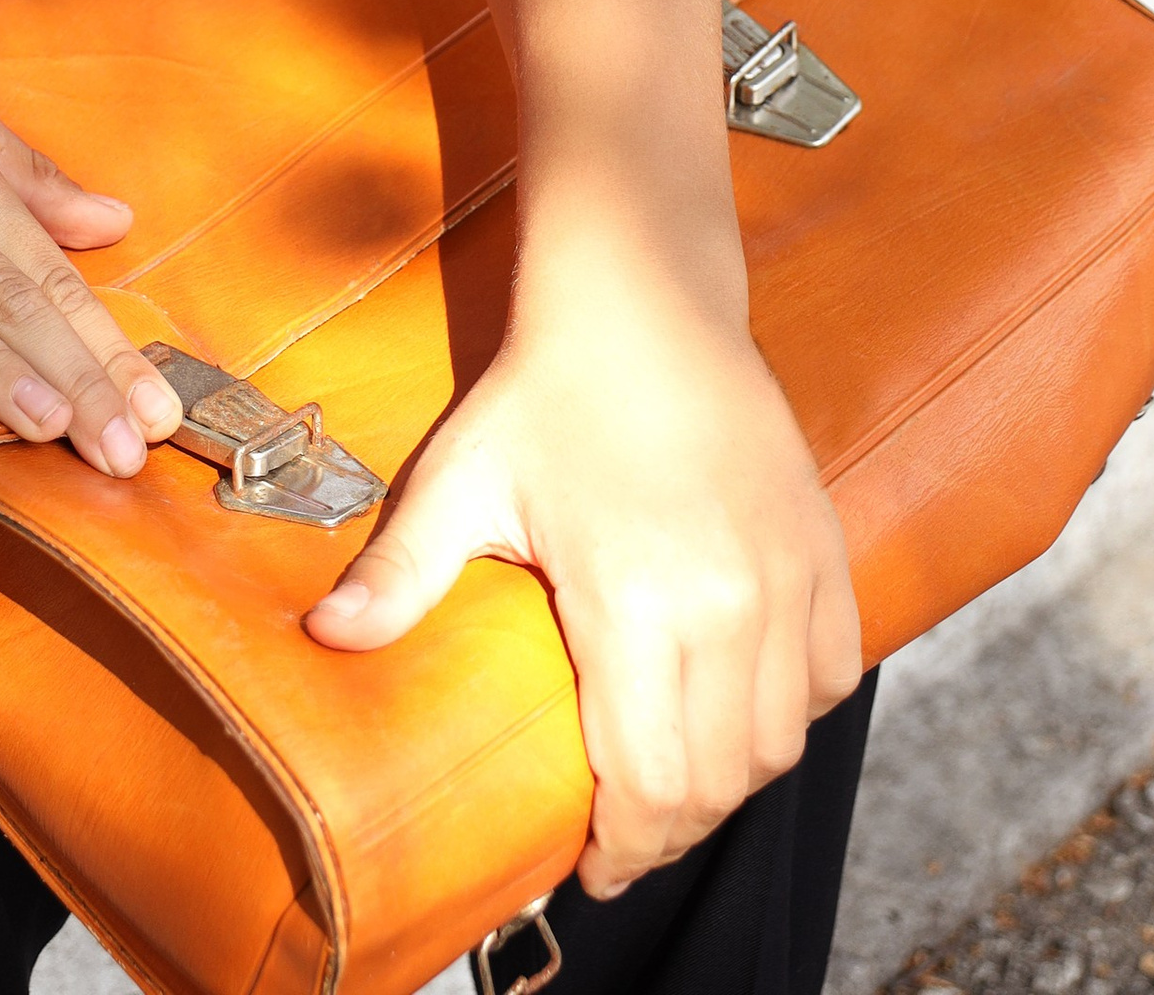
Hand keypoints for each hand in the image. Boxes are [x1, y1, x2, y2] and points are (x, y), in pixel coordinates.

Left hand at [303, 272, 859, 896]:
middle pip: (720, 783)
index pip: (654, 787)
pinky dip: (790, 711)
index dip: (625, 849)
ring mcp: (787, 576)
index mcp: (637, 603)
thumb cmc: (546, 387)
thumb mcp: (461, 479)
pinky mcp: (823, 546)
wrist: (642, 288)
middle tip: (624, 830)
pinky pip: (831, 672)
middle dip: (670, 828)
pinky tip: (739, 704)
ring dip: (730, 778)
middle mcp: (729, 604)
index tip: (591, 864)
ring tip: (675, 776)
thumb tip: (322, 641)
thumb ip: (398, 572)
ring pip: (779, 741)